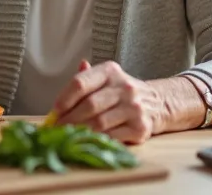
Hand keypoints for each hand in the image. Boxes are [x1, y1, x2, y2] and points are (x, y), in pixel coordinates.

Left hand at [50, 60, 164, 144]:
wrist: (157, 103)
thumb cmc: (121, 93)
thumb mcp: (105, 79)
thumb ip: (85, 81)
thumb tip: (68, 85)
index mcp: (110, 71)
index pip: (80, 83)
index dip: (64, 98)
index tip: (54, 111)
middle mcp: (124, 87)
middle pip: (89, 105)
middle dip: (69, 119)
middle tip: (57, 128)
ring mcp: (134, 108)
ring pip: (99, 123)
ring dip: (80, 132)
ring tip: (69, 136)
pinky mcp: (140, 127)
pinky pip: (112, 137)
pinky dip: (96, 140)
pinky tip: (88, 140)